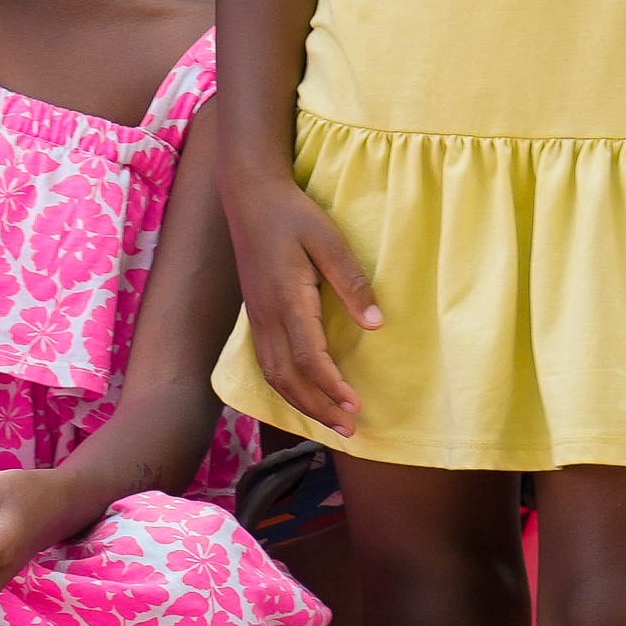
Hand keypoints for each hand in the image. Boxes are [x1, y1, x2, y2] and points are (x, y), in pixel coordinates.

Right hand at [226, 173, 376, 437]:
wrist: (249, 195)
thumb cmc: (292, 214)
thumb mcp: (329, 239)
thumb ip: (351, 281)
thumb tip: (376, 324)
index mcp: (286, 300)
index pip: (309, 358)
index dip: (332, 388)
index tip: (356, 407)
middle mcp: (267, 316)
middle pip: (288, 378)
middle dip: (318, 408)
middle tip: (349, 429)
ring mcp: (257, 317)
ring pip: (274, 375)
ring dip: (301, 402)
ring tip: (330, 420)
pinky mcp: (255, 314)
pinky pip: (267, 363)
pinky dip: (285, 387)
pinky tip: (302, 393)